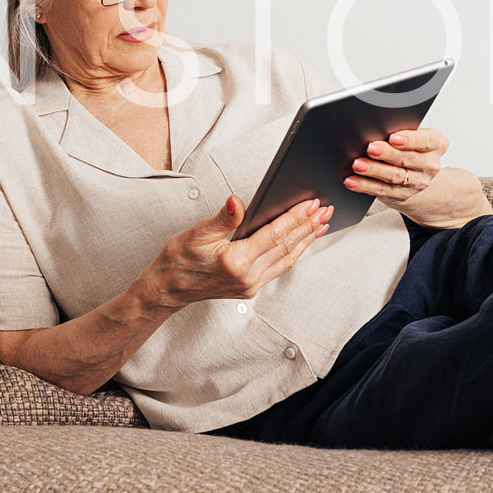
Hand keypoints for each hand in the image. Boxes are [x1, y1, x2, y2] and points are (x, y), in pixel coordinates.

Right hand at [139, 195, 333, 310]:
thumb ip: (223, 218)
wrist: (166, 289)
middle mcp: (247, 278)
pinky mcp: (250, 289)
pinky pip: (278, 268)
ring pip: (287, 260)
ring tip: (321, 223)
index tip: (312, 203)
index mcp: (235, 262)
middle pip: (286, 247)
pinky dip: (292, 252)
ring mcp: (250, 286)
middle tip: (325, 209)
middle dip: (308, 226)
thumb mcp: (197, 233)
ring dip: (305, 240)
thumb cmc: (178, 261)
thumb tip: (237, 202)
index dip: (296, 217)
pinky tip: (300, 242)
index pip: (274, 235)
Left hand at [343, 127, 446, 209]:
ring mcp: (417, 182)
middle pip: (407, 159)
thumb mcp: (413, 134)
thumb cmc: (411, 146)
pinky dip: (365, 185)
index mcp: (436, 144)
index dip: (410, 140)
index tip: (393, 137)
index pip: (425, 141)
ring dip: (373, 170)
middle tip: (370, 148)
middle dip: (386, 154)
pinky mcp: (402, 195)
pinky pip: (382, 190)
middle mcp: (430, 165)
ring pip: (393, 176)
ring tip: (358, 164)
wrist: (418, 174)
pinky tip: (353, 181)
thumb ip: (400, 129)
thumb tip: (376, 126)